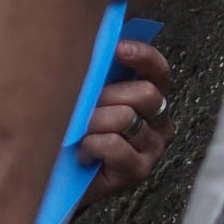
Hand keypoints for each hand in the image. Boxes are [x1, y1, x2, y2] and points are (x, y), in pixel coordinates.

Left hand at [78, 35, 173, 193]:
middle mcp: (160, 123)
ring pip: (125, 118)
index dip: (142, 56)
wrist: (62, 181)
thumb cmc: (76, 135)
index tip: (118, 48)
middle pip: (146, 94)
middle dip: (108, 96)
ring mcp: (153, 149)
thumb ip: (99, 74)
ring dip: (93, 123)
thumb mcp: (88, 100)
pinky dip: (91, 145)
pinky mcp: (138, 171)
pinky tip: (83, 153)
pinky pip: (113, 144)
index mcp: (153, 100)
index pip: (159, 71)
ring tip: (79, 133)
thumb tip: (97, 42)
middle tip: (84, 107)